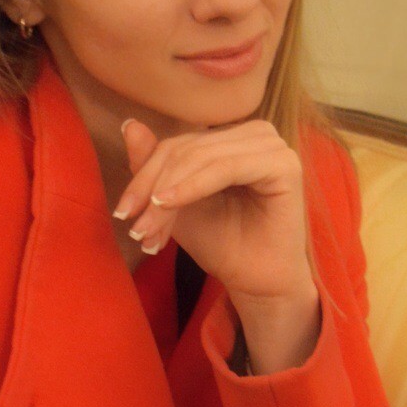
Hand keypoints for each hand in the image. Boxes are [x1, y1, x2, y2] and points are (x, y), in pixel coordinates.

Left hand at [117, 118, 319, 371]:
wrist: (256, 281)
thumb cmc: (222, 242)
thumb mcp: (175, 203)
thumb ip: (154, 165)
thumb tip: (129, 125)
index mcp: (234, 137)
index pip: (178, 144)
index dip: (144, 174)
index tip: (122, 212)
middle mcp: (256, 134)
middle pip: (186, 149)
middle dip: (153, 189)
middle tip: (134, 227)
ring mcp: (273, 145)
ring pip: (201, 157)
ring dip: (168, 193)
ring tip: (148, 229)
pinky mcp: (284, 164)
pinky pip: (224, 168)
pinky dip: (192, 187)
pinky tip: (167, 205)